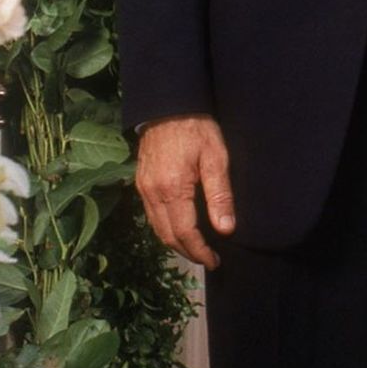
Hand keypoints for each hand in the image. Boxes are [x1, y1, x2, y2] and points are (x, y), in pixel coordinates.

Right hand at [136, 115, 234, 268]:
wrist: (168, 106)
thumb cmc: (196, 129)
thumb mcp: (216, 158)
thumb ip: (220, 195)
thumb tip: (225, 229)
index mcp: (172, 189)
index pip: (185, 233)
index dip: (200, 252)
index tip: (215, 262)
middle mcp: (152, 193)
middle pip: (167, 236)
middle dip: (188, 252)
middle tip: (209, 259)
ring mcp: (143, 188)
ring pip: (157, 228)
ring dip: (176, 243)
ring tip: (197, 248)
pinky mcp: (141, 182)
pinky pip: (151, 215)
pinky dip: (165, 228)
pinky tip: (180, 228)